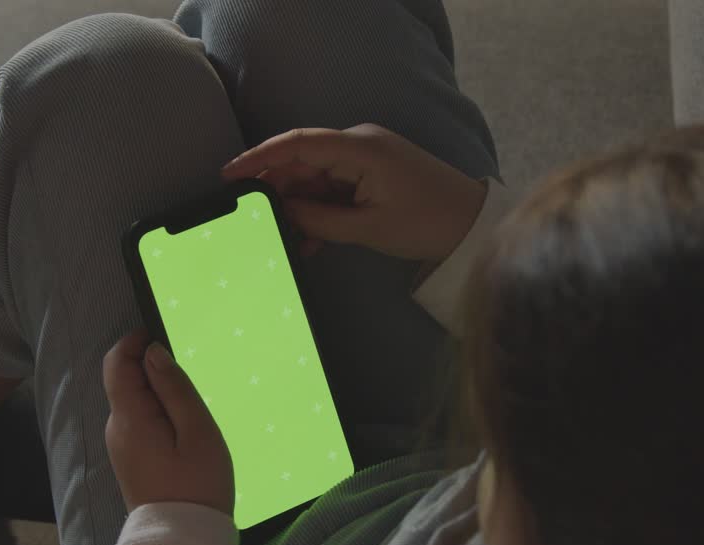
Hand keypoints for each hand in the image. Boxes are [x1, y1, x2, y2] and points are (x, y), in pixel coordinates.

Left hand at [103, 331, 233, 514]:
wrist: (184, 540)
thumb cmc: (198, 485)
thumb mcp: (197, 431)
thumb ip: (174, 388)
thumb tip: (153, 353)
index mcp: (129, 418)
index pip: (116, 364)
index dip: (133, 342)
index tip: (160, 336)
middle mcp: (117, 430)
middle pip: (125, 382)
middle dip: (153, 370)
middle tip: (191, 381)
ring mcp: (121, 447)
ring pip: (134, 403)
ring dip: (159, 395)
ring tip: (193, 413)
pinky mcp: (130, 460)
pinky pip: (139, 423)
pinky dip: (159, 415)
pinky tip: (184, 433)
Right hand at [221, 124, 487, 261]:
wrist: (473, 227)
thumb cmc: (428, 223)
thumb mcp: (369, 227)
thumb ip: (320, 218)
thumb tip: (283, 210)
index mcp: (360, 148)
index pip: (298, 145)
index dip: (260, 158)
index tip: (230, 175)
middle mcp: (361, 145)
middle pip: (303, 161)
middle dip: (276, 188)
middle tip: (250, 217)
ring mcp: (367, 159)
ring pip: (317, 179)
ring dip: (300, 208)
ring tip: (283, 239)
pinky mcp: (374, 176)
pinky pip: (335, 190)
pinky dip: (321, 212)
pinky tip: (310, 242)